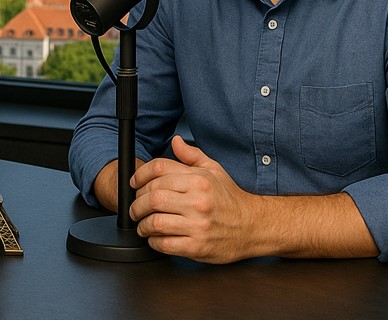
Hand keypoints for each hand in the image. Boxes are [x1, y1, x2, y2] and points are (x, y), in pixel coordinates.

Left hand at [129, 136, 258, 262]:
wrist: (254, 227)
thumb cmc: (231, 199)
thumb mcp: (214, 171)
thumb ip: (192, 156)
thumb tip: (175, 141)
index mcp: (199, 180)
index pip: (159, 170)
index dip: (140, 175)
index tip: (134, 184)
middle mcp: (198, 200)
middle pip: (153, 196)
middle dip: (137, 203)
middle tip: (135, 208)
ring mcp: (197, 224)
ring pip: (155, 221)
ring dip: (142, 224)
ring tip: (142, 225)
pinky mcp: (197, 246)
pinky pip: (165, 243)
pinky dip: (153, 241)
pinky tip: (155, 238)